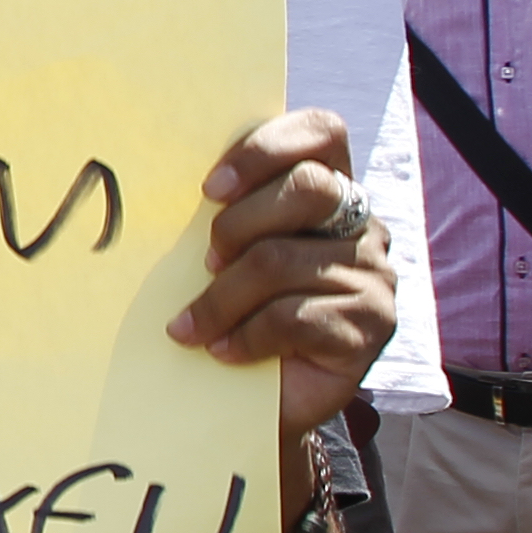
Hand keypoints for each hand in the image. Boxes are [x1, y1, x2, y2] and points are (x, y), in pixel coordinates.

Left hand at [168, 110, 394, 429]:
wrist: (260, 400)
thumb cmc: (237, 312)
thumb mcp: (229, 253)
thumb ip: (224, 213)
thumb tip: (158, 183)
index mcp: (331, 188)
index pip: (323, 132)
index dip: (266, 148)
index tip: (210, 187)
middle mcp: (363, 224)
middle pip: (307, 188)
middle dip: (238, 223)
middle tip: (204, 260)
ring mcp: (374, 274)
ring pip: (283, 260)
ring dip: (221, 297)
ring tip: (190, 325)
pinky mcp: (371, 325)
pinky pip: (293, 316)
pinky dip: (243, 335)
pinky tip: (221, 350)